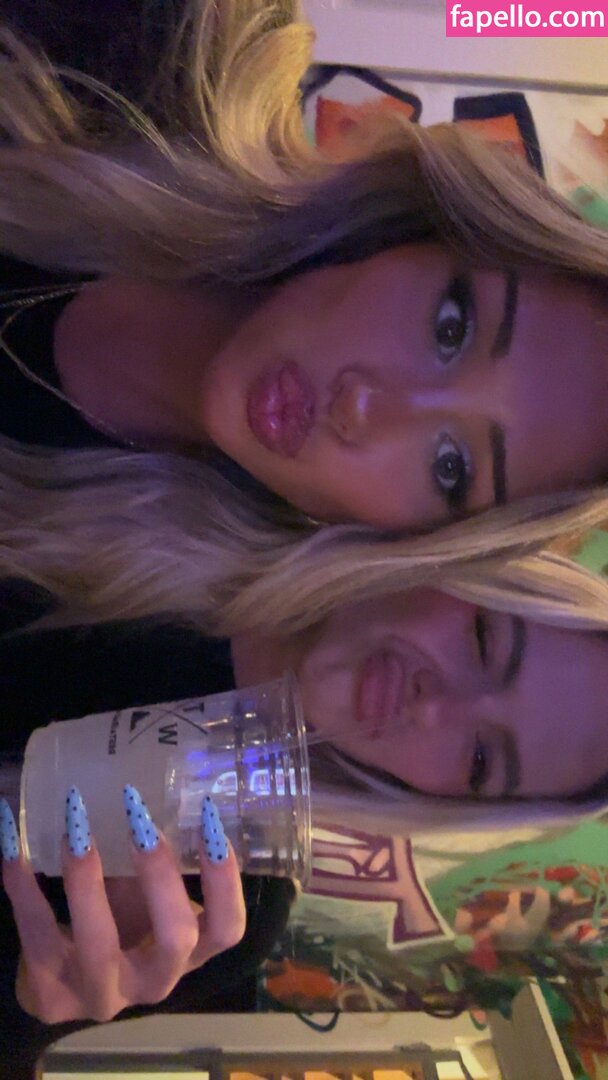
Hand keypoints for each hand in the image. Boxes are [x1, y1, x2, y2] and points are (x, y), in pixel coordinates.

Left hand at [0, 789, 245, 1022]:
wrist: (64, 977)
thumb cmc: (121, 921)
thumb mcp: (146, 893)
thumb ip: (155, 853)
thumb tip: (152, 767)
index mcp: (190, 952)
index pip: (229, 927)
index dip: (225, 879)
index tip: (208, 815)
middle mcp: (157, 980)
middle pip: (176, 938)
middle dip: (159, 875)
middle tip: (138, 815)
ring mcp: (105, 994)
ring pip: (101, 946)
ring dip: (87, 881)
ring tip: (75, 827)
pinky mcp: (55, 997)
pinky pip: (38, 936)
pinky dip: (24, 887)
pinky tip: (15, 846)